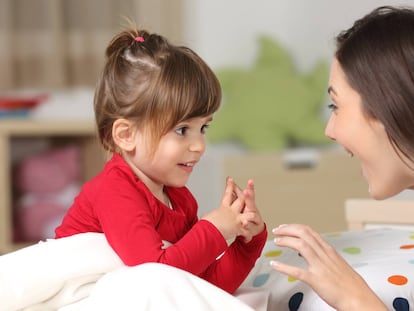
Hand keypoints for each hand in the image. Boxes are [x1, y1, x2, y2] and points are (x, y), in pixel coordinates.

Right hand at [201, 177, 246, 240]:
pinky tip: (247, 238)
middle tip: (248, 190)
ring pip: (250, 214)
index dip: (229, 186)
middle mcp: (232, 212)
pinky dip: (247, 236)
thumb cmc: (206, 226)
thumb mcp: (207, 217)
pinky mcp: (239, 229)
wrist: (209, 234)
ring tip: (253, 216)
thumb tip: (205, 217)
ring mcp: (237, 220)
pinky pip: (246, 232)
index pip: (227, 194)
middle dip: (247, 194)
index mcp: (223, 208)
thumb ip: (210, 215)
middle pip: (242, 199)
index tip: (230, 179)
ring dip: (252, 215)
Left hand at [235, 179, 264, 241]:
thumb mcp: (241, 200)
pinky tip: (244, 224)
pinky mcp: (251, 229)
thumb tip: (229, 179)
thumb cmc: (246, 213)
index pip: (249, 193)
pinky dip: (246, 227)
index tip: (250, 181)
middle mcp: (251, 210)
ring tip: (244, 214)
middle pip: (251, 202)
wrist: (254, 229)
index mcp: (248, 203)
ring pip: (251, 215)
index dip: (250, 187)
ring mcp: (253, 219)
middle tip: (246, 191)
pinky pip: (249, 228)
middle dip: (249, 196)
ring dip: (247, 215)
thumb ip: (235, 191)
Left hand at [271, 224, 386, 310]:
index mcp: (329, 251)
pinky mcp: (316, 280)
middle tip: (277, 231)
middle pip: (304, 234)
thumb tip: (314, 251)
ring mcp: (320, 267)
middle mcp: (324, 255)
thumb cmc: (351, 286)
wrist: (361, 300)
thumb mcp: (339, 264)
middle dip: (288, 229)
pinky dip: (284, 267)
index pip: (309, 231)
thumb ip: (326, 256)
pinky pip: (297, 271)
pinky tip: (275, 265)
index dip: (294, 227)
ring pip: (301, 246)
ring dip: (286, 241)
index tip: (285, 227)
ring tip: (276, 241)